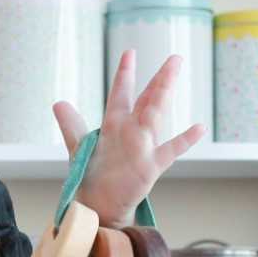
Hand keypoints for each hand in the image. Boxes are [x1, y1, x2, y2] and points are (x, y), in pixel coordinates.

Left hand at [53, 49, 207, 226]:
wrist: (98, 204)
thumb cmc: (92, 174)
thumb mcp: (80, 147)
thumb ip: (72, 124)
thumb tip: (58, 103)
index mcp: (114, 124)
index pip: (120, 94)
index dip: (124, 74)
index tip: (129, 52)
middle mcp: (131, 131)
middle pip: (147, 100)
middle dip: (159, 79)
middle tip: (174, 58)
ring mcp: (143, 147)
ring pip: (155, 115)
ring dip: (164, 94)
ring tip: (175, 75)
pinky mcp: (150, 166)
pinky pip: (169, 151)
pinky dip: (184, 141)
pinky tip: (199, 128)